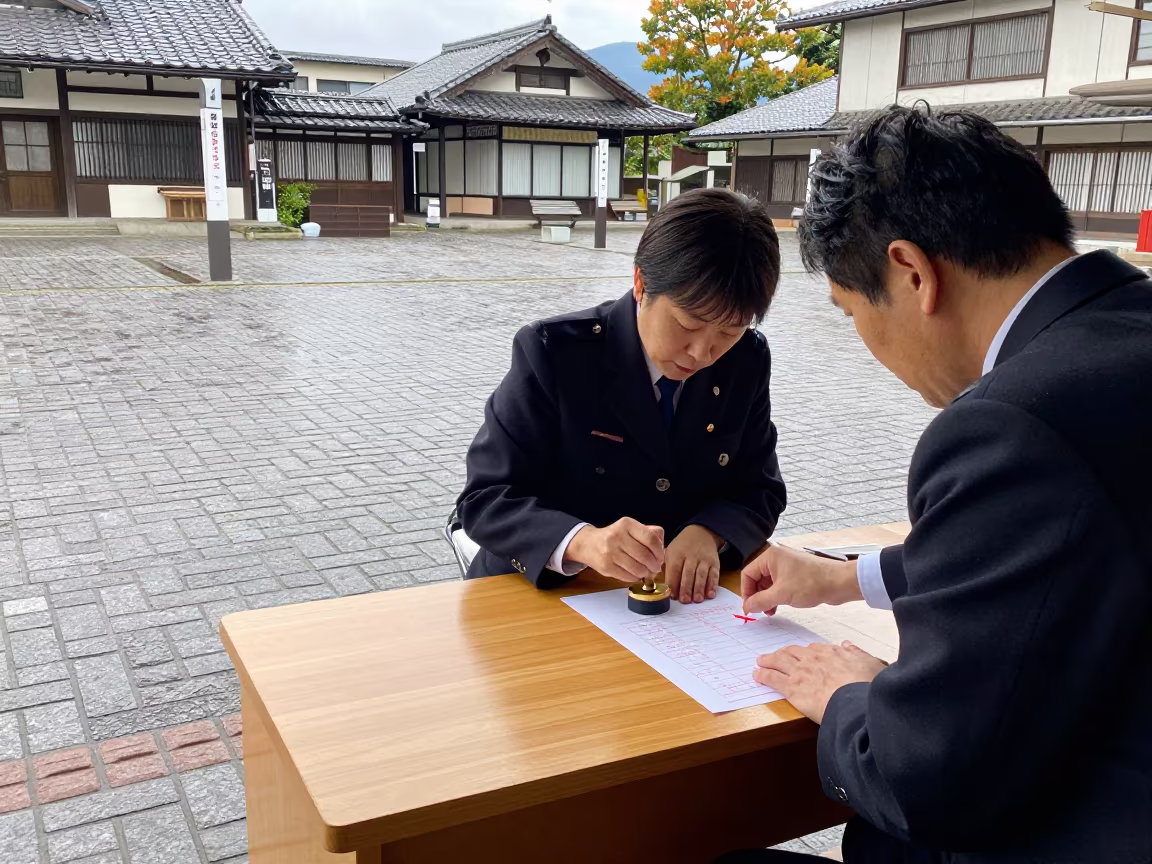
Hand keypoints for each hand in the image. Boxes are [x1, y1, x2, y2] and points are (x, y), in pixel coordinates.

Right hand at [566, 518, 664, 583]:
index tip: (660, 558)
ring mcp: (610, 552)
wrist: (589, 544)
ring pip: (637, 568)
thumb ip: (650, 533)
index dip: (660, 551)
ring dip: (645, 573)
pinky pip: (627, 576)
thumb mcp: (631, 528)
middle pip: (645, 555)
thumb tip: (662, 547)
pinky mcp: (606, 566)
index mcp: (627, 524)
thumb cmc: (615, 536)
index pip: (651, 539)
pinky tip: (635, 574)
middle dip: (654, 565)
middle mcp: (617, 536)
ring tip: (646, 572)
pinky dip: (635, 577)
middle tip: (655, 568)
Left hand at [665, 524, 721, 603]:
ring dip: (699, 588)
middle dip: (686, 588)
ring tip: (697, 600)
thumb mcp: (670, 551)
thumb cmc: (682, 546)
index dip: (673, 583)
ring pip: (701, 574)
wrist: (701, 533)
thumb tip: (663, 587)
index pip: (674, 569)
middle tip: (685, 600)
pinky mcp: (714, 562)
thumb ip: (667, 567)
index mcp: (677, 553)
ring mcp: (704, 559)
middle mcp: (691, 555)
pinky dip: (712, 585)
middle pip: (688, 573)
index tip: (672, 596)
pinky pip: (714, 574)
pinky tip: (710, 594)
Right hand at [741, 543, 861, 615]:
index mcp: (770, 557)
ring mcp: (787, 566)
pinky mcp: (796, 574)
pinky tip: (780, 606)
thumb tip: (747, 607)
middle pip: (757, 578)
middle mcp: (777, 559)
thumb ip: (760, 601)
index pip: (748, 574)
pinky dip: (777, 596)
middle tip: (761, 611)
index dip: (746, 592)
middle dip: (757, 596)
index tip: (749, 608)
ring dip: (767, 598)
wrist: (839, 582)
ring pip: (768, 583)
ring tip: (771, 611)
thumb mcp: (782, 594)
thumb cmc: (812, 583)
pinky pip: (779, 585)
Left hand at [755, 642, 886, 723]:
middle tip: (777, 654)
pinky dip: (763, 674)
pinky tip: (757, 674)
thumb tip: (849, 645)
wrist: (856, 701)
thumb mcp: (872, 663)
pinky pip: (773, 678)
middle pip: (794, 652)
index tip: (804, 654)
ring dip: (768, 660)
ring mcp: (801, 672)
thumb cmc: (867, 686)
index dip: (807, 652)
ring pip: (780, 661)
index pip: (815, 649)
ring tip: (761, 661)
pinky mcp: (792, 689)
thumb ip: (858, 653)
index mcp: (833, 653)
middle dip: (784, 652)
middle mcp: (814, 659)